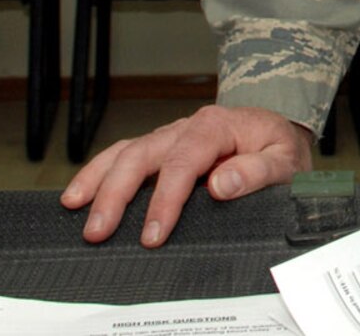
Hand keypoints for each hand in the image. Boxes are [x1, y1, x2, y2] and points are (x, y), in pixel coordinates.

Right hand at [61, 104, 312, 246]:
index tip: (153, 233)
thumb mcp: (284, 160)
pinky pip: (124, 155)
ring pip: (126, 151)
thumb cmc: (278, 148)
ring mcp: (170, 137)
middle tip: (99, 230)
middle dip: (117, 193)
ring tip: (75, 209)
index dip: (165, 199)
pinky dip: (99, 172)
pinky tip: (79, 193)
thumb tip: (221, 185)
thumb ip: (258, 171)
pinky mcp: (161, 149)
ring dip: (98, 180)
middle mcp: (187, 127)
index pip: (183, 162)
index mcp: (217, 126)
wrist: (279, 134)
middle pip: (143, 154)